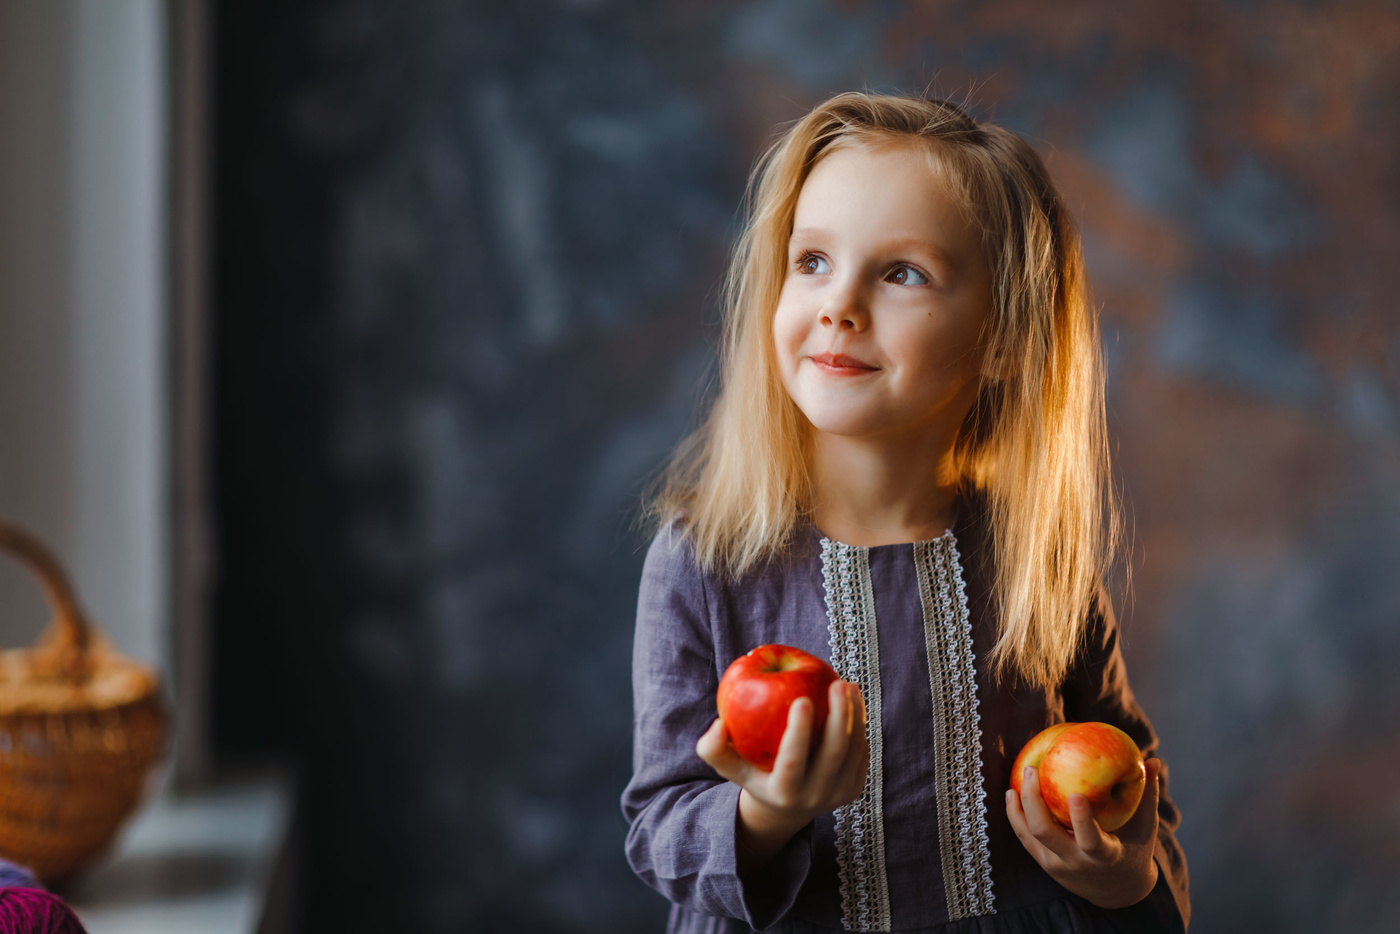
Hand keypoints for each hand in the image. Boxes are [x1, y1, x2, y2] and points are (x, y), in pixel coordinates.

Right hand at [697, 679, 868, 874]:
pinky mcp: (855, 788)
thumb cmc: (752, 772)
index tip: (803, 698)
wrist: (786, 806)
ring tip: (846, 684)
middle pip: (834, 754)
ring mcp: (839, 795)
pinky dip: (859, 723)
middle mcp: (815, 798)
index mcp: (784, 792)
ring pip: (853, 750)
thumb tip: (718, 724)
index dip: (800, 731)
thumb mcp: (728, 765)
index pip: (794, 761)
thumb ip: (713, 747)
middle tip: (835, 682)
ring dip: (854, 714)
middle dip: (839, 716)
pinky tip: (853, 697)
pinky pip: (861, 752)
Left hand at [1005, 758, 1161, 908]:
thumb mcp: (1146, 827)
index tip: (1075, 793)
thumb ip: (1148, 794)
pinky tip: (1012, 793)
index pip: (1090, 840)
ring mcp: (1056, 865)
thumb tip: (1154, 759)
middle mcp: (1076, 862)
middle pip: (1046, 833)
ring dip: (1019, 806)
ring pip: (1029, 835)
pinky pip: (1024, 837)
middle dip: (1034, 801)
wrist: (1117, 891)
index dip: (1082, 819)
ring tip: (1018, 779)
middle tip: (1031, 770)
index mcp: (1104, 856)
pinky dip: (1016, 815)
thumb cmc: (1134, 848)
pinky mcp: (1044, 863)